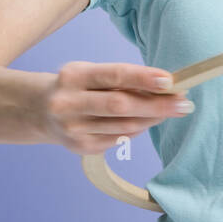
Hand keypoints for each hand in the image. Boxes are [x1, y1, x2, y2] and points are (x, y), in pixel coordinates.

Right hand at [42, 61, 192, 154]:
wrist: (38, 111)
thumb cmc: (77, 86)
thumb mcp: (91, 73)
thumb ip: (122, 79)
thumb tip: (165, 85)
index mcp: (73, 76)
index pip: (113, 75)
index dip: (143, 78)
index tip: (169, 80)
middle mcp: (69, 103)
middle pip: (120, 106)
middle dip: (157, 105)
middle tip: (184, 103)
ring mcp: (72, 129)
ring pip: (124, 126)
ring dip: (153, 118)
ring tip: (173, 109)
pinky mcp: (80, 148)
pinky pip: (119, 139)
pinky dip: (138, 129)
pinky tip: (148, 121)